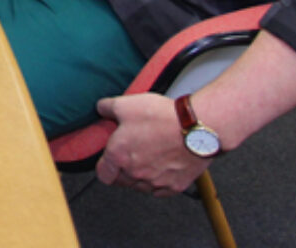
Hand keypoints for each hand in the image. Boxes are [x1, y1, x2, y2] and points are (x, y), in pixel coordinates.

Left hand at [94, 94, 209, 196]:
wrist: (195, 128)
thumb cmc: (161, 117)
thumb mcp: (127, 104)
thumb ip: (107, 107)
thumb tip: (100, 108)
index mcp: (118, 156)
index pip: (103, 174)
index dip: (105, 167)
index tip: (109, 159)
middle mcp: (135, 173)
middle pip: (122, 181)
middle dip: (122, 171)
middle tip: (131, 155)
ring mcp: (155, 182)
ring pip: (141, 187)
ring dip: (141, 177)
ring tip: (149, 159)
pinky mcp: (175, 186)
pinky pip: (162, 191)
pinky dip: (160, 183)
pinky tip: (163, 169)